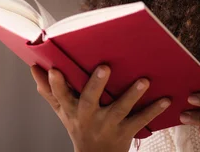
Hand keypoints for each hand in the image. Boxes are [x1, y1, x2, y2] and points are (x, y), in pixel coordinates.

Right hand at [31, 65, 170, 151]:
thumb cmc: (79, 128)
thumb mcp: (62, 111)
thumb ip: (49, 90)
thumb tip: (33, 68)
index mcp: (72, 110)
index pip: (61, 96)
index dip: (56, 84)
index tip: (55, 69)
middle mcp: (89, 117)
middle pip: (90, 100)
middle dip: (96, 84)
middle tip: (104, 67)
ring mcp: (108, 125)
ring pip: (120, 109)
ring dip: (132, 95)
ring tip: (144, 80)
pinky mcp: (125, 132)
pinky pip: (140, 120)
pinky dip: (154, 110)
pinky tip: (166, 99)